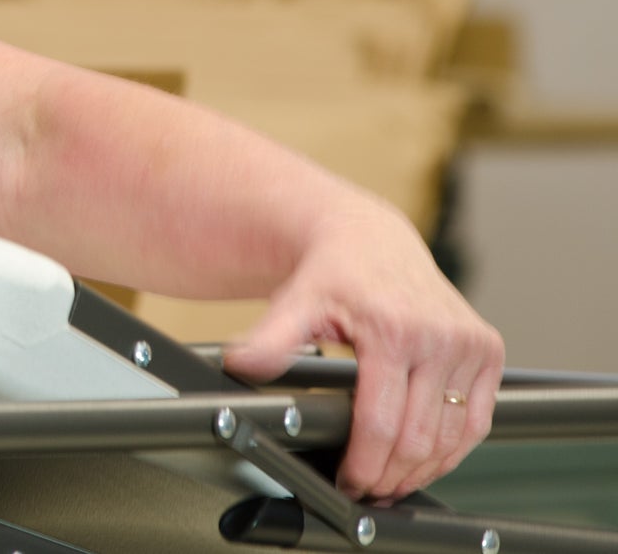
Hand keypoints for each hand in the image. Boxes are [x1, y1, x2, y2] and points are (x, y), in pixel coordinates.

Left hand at [223, 206, 504, 501]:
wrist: (369, 238)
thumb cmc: (332, 271)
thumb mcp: (295, 302)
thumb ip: (270, 339)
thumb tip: (241, 365)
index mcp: (393, 329)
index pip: (380, 422)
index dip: (363, 463)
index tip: (348, 481)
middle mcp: (439, 336)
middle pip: (418, 437)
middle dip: (392, 474)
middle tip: (368, 490)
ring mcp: (469, 344)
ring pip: (453, 436)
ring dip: (425, 469)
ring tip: (394, 481)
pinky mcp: (488, 350)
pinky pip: (477, 419)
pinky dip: (454, 448)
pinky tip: (427, 459)